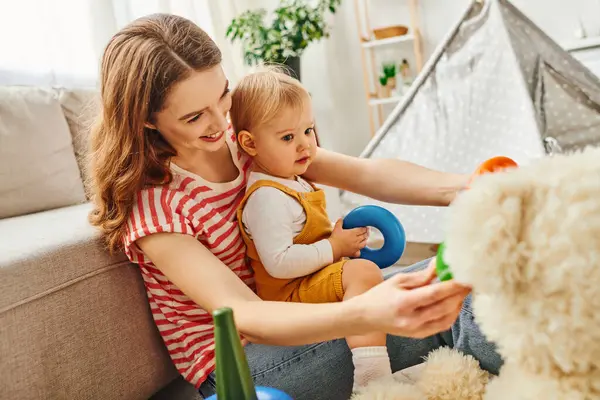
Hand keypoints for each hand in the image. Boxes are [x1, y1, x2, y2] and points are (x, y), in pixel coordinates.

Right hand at [328, 219, 368, 259]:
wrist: (333, 248)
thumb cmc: (335, 238)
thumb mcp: (337, 228)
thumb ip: (339, 223)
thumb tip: (341, 219)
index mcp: (353, 233)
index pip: (362, 230)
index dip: (365, 228)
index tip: (366, 227)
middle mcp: (356, 239)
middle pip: (364, 236)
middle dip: (366, 233)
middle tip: (367, 232)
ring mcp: (356, 247)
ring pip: (364, 243)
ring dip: (365, 241)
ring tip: (365, 239)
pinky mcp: (354, 253)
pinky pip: (359, 252)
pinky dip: (359, 251)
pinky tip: (358, 250)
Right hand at [350, 259, 471, 337]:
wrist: (366, 317)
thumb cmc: (380, 295)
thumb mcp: (398, 280)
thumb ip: (422, 275)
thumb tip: (440, 264)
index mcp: (404, 303)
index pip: (434, 293)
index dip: (452, 285)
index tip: (466, 276)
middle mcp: (412, 319)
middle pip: (444, 306)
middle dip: (460, 293)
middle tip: (471, 281)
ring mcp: (417, 330)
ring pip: (447, 317)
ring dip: (458, 303)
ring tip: (464, 291)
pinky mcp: (420, 335)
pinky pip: (442, 325)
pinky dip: (452, 314)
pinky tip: (455, 303)